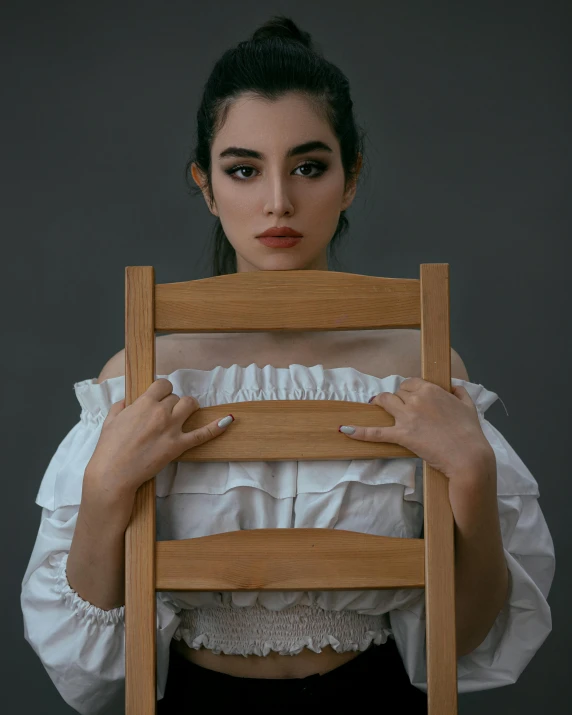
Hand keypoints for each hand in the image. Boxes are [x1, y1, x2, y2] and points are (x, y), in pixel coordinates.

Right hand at [85, 378, 233, 497]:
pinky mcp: (178, 445)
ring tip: (186, 413)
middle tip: (165, 415)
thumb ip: (120, 407)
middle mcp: (160, 412)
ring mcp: (171, 428)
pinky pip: (202, 434)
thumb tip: (127, 402)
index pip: (163, 384)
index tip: (160, 397)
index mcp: (143, 403)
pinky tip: (227, 420)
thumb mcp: (109, 421)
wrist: (113, 473)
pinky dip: (216, 427)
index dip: (163, 390)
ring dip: (189, 407)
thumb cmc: (109, 449)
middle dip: (171, 403)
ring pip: (190, 405)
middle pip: (176, 397)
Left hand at [339, 377, 493, 482]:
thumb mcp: (469, 407)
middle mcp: (416, 399)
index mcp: (431, 390)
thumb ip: (459, 393)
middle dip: (399, 399)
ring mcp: (407, 417)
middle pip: (398, 392)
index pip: (411, 383)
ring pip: (384, 402)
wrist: (468, 456)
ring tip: (376, 405)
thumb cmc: (470, 433)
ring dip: (380, 403)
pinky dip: (359, 431)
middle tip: (402, 409)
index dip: (409, 390)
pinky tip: (345, 429)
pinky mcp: (401, 435)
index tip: (411, 397)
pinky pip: (376, 432)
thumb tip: (453, 387)